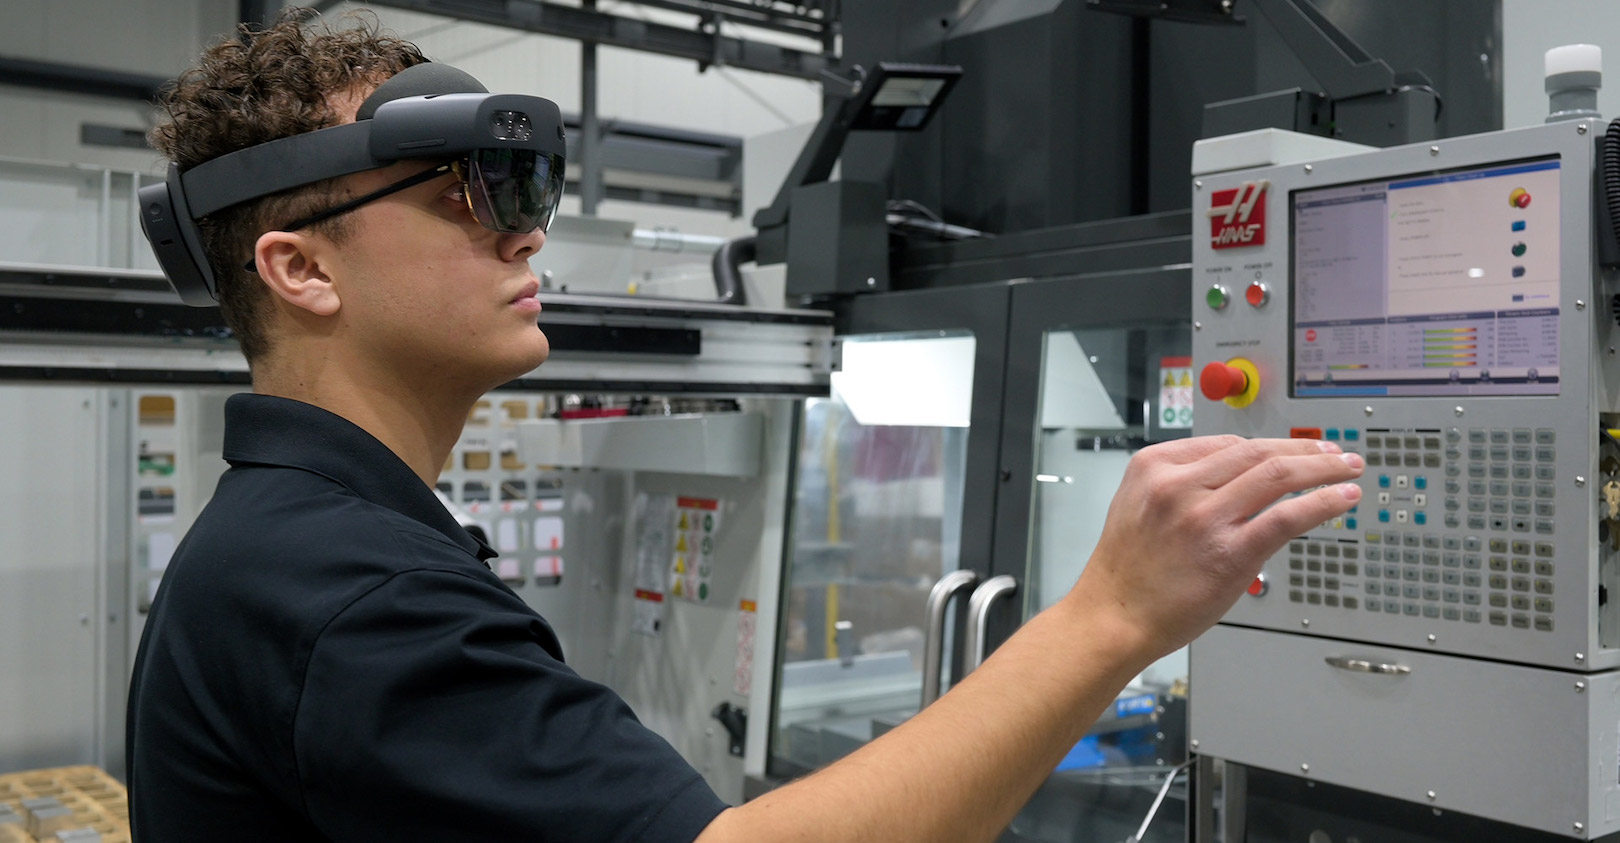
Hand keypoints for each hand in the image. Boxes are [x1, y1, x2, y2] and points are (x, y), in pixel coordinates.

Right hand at [1068, 435, 1362, 660]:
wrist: (1114, 617)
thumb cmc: (1127, 572)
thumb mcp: (1137, 505)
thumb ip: (1180, 485)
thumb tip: (1237, 481)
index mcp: (1155, 467)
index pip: (1226, 443)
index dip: (1269, 446)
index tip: (1293, 451)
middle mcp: (1179, 485)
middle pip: (1256, 451)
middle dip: (1303, 449)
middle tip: (1333, 453)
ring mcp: (1205, 517)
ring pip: (1276, 475)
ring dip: (1321, 468)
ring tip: (1346, 470)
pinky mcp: (1229, 552)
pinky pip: (1286, 516)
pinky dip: (1321, 502)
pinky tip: (1342, 499)